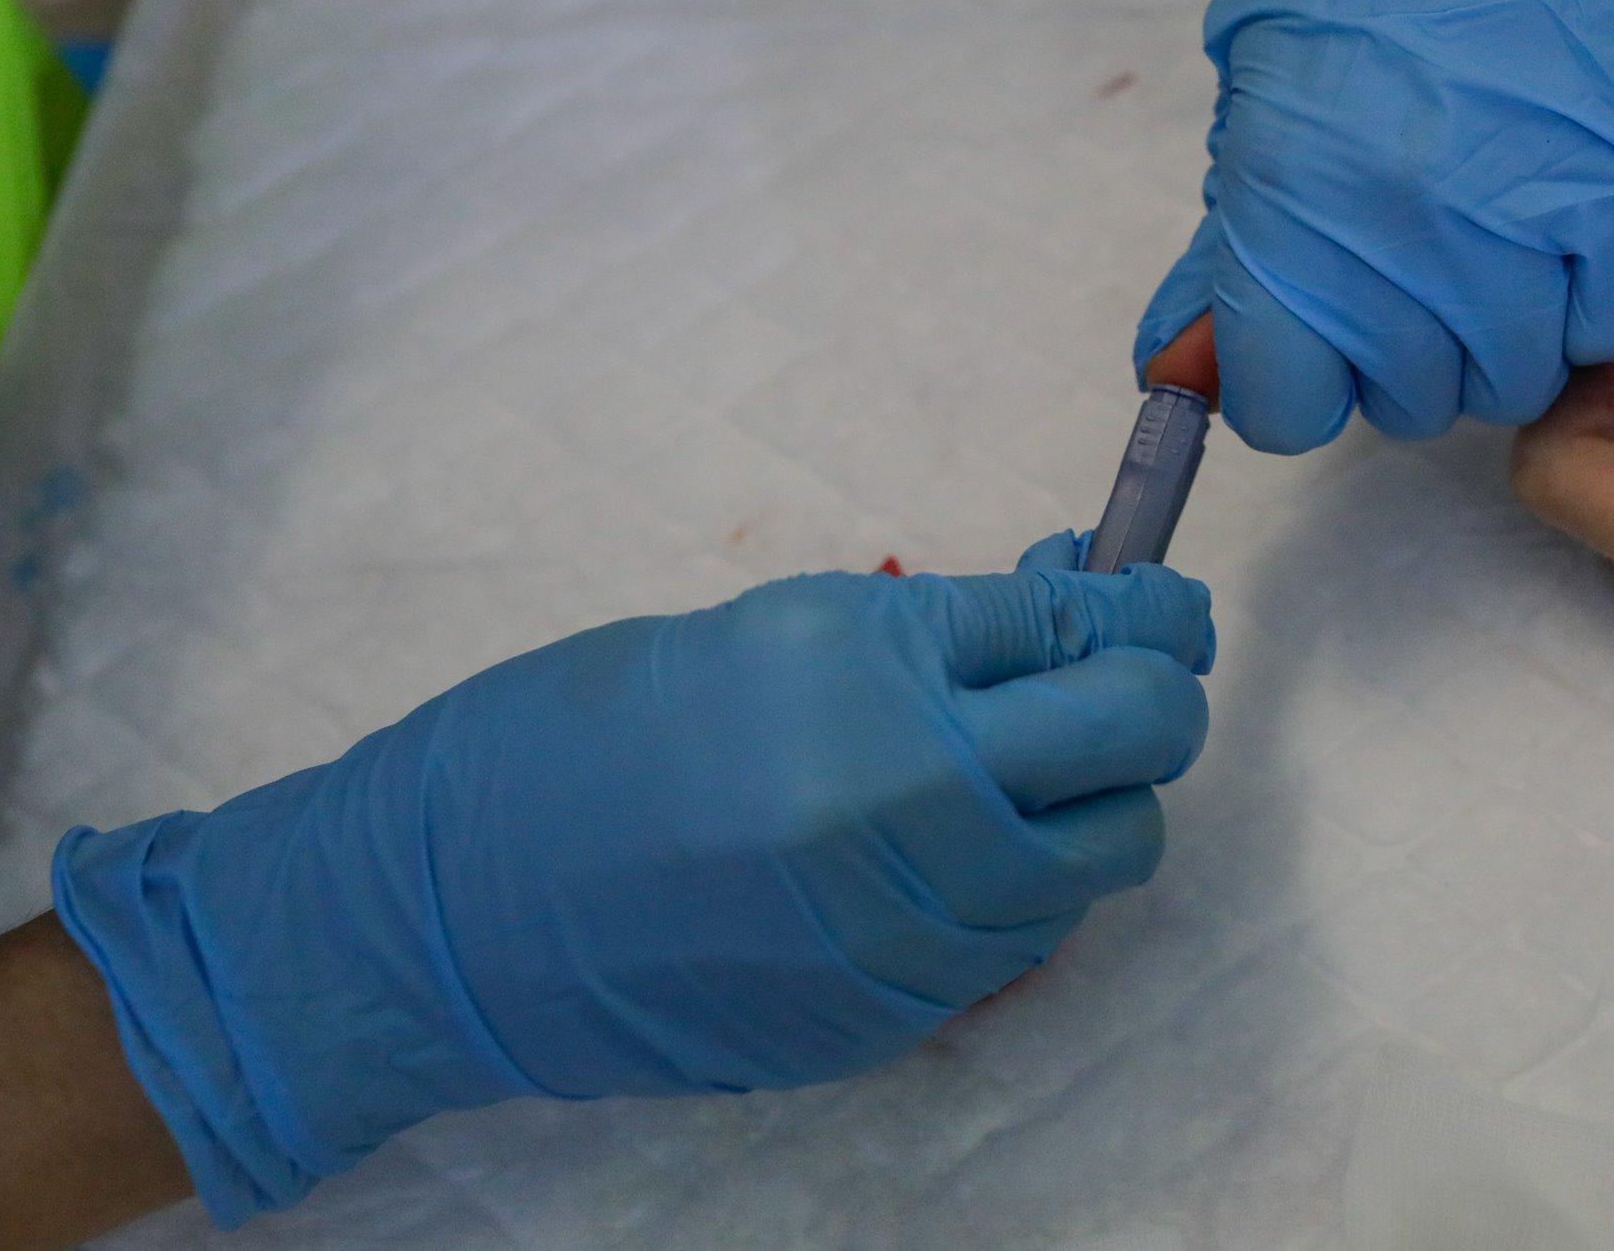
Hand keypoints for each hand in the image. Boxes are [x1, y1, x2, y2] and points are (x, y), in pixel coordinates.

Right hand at [52, 539, 1213, 1222]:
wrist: (458, 909)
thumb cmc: (588, 735)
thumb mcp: (769, 630)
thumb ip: (930, 632)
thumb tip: (1071, 603)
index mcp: (869, 662)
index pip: (1082, 624)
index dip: (1139, 603)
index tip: (1152, 598)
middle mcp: (912, 793)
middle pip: (1141, 732)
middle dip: (1155, 688)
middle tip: (1126, 666)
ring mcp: (912, 921)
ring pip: (1108, 853)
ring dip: (1095, 800)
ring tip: (1022, 767)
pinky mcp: (895, 1014)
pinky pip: (1024, 941)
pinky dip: (1017, 888)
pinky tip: (943, 853)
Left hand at [1136, 0, 1613, 454]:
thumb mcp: (1260, 76)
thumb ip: (1234, 234)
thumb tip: (1184, 359)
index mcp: (1288, 207)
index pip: (1281, 403)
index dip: (1292, 378)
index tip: (1309, 336)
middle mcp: (1401, 237)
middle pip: (1406, 398)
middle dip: (1397, 354)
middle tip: (1405, 270)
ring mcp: (1521, 219)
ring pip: (1511, 374)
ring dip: (1494, 335)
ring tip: (1490, 248)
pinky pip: (1604, 320)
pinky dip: (1579, 300)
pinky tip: (1559, 236)